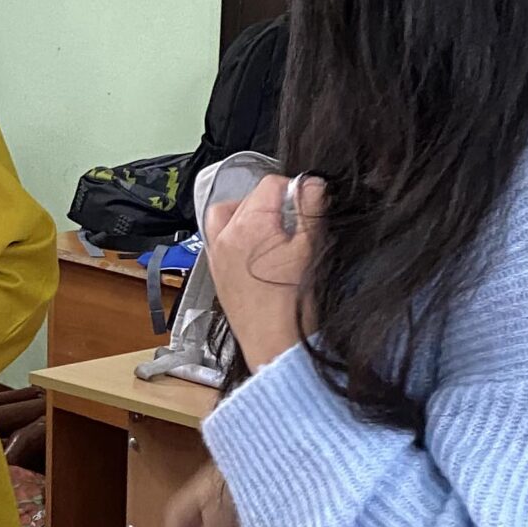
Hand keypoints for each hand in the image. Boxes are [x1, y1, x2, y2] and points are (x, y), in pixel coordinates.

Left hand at [204, 174, 323, 370]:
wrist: (274, 344)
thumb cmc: (293, 305)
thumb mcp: (311, 249)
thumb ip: (311, 208)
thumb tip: (311, 182)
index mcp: (250, 224)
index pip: (270, 184)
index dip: (294, 190)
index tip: (306, 204)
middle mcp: (226, 235)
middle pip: (250, 197)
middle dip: (274, 204)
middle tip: (295, 224)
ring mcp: (217, 253)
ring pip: (227, 213)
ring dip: (248, 213)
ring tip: (271, 230)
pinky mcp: (216, 271)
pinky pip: (218, 237)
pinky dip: (233, 233)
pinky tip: (255, 249)